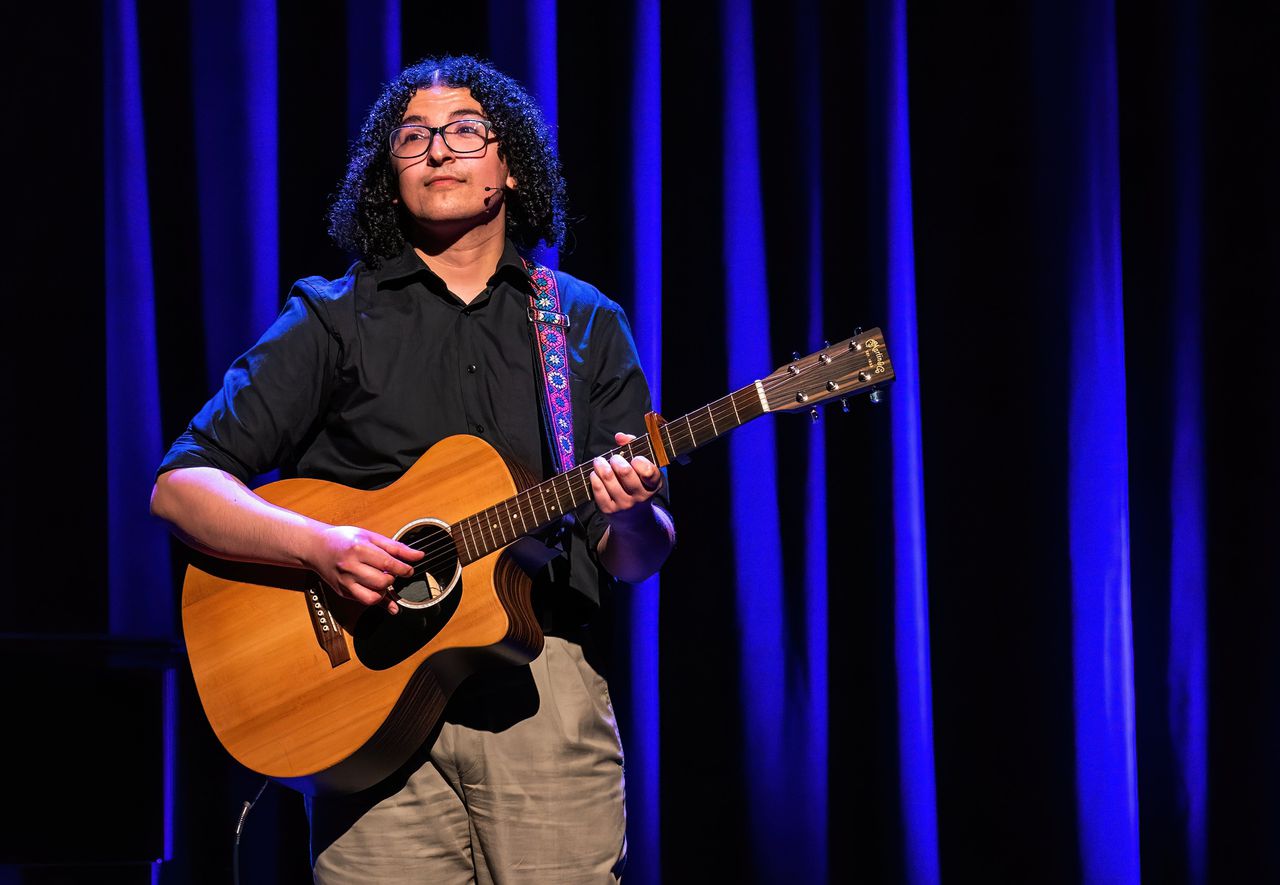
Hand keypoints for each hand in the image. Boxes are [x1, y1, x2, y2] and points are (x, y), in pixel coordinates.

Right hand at [304, 525, 423, 614]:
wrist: (316, 547)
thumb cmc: (344, 539)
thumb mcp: (370, 536)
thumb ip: (396, 548)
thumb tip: (418, 556)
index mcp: (359, 548)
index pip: (388, 563)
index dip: (404, 569)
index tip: (409, 570)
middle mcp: (350, 566)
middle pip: (382, 582)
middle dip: (393, 579)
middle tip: (392, 573)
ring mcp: (345, 581)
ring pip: (374, 597)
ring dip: (384, 591)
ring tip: (382, 580)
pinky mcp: (342, 591)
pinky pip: (364, 602)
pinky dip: (375, 598)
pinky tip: (377, 590)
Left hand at [589, 432, 663, 531]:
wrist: (634, 519)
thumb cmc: (637, 485)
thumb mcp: (643, 469)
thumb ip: (633, 446)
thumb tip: (619, 437)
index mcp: (653, 485)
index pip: (649, 471)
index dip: (639, 461)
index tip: (634, 459)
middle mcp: (640, 496)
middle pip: (624, 471)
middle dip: (615, 459)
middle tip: (613, 458)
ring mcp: (624, 504)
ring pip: (608, 477)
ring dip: (600, 464)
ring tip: (599, 462)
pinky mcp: (609, 510)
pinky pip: (597, 488)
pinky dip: (594, 477)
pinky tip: (595, 474)